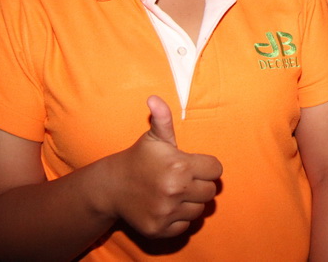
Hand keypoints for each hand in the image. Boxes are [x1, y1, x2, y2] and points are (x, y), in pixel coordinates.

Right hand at [103, 96, 222, 237]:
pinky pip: (185, 226)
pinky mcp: (159, 229)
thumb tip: (154, 98)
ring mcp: (167, 212)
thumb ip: (163, 118)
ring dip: (191, 202)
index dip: (207, 166)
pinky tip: (168, 206)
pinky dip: (179, 218)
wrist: (112, 186)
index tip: (193, 165)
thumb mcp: (153, 136)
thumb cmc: (139, 157)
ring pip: (199, 210)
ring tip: (176, 192)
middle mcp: (175, 191)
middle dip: (200, 184)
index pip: (215, 170)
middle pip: (210, 191)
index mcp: (179, 166)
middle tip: (185, 179)